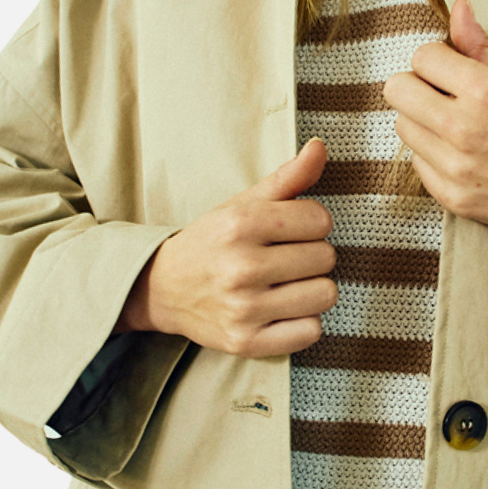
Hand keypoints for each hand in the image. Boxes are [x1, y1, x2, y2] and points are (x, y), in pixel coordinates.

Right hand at [114, 139, 337, 356]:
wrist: (162, 288)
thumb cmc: (213, 242)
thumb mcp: (244, 204)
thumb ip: (287, 178)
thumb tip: (320, 146)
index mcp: (241, 224)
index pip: (320, 219)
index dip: (312, 223)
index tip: (289, 231)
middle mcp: (241, 266)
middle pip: (326, 257)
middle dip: (312, 256)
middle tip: (284, 260)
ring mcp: (243, 308)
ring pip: (325, 295)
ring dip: (312, 289)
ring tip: (286, 285)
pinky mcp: (246, 342)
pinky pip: (311, 332)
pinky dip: (303, 323)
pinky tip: (281, 311)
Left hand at [382, 0, 487, 244]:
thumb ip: (482, 48)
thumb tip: (458, 8)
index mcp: (486, 92)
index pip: (422, 57)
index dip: (436, 60)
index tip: (449, 70)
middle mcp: (465, 128)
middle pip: (397, 89)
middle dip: (417, 86)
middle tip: (440, 95)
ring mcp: (455, 166)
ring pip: (402, 125)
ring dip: (421, 121)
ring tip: (452, 126)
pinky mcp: (451, 195)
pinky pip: (416, 162)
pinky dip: (431, 156)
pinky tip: (459, 154)